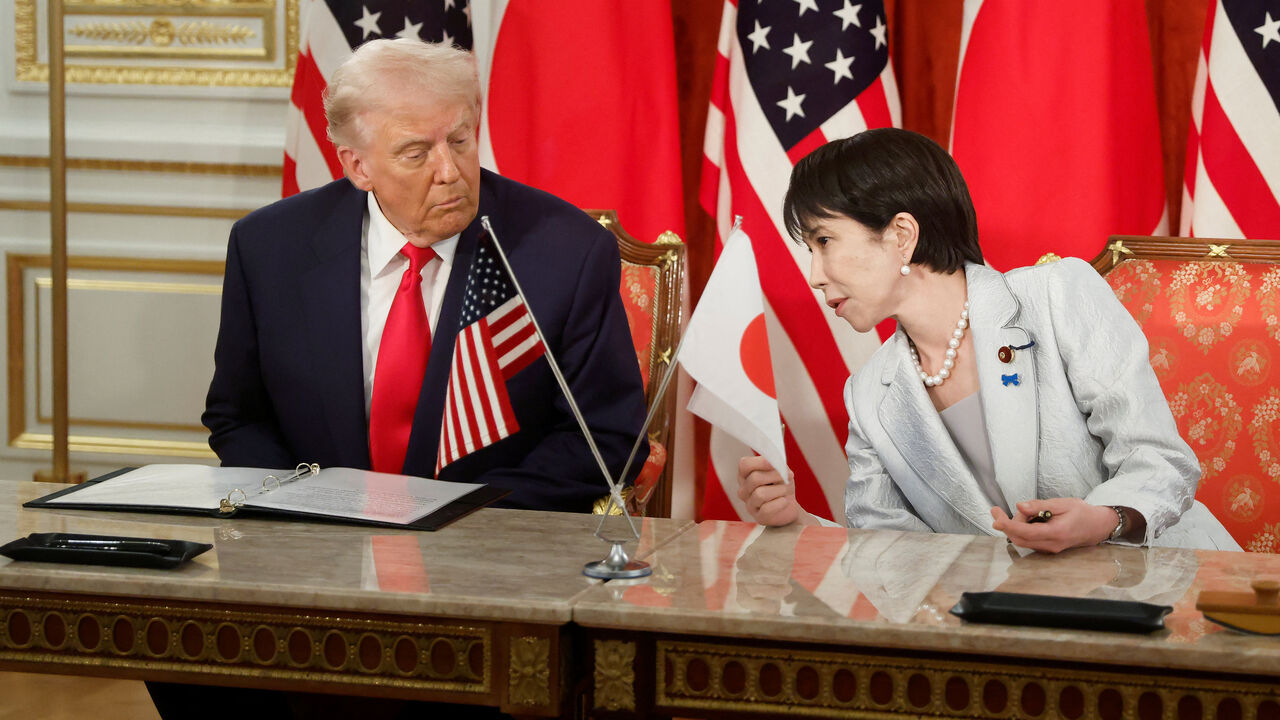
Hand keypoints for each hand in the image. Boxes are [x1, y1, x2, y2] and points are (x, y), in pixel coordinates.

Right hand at [737, 455, 808, 526]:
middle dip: (775, 476)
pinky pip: (767, 509)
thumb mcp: (781, 470)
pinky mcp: (759, 517)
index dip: (760, 462)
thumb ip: (776, 464)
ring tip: (786, 491)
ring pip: (760, 494)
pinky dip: (780, 503)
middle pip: (754, 478)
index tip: (776, 463)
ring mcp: (749, 505)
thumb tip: (772, 462)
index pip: (744, 465)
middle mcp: (743, 490)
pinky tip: (784, 501)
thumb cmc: (782, 485)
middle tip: (788, 477)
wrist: (790, 506)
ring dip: (779, 490)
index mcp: (745, 475)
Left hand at [990, 498, 1116, 553]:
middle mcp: (1051, 545)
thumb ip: (1040, 506)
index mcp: (1056, 533)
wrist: (1098, 526)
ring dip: (1015, 527)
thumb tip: (1020, 506)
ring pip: (1023, 540)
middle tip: (998, 510)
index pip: (1025, 532)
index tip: (995, 517)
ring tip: (1024, 512)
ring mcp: (1049, 549)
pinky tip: (1028, 519)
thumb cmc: (1082, 513)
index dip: (1007, 525)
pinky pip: (1029, 541)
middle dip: (1006, 525)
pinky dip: (1022, 530)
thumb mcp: (1062, 504)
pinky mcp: (1048, 548)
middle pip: (1019, 538)